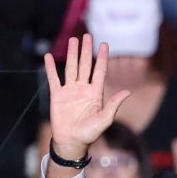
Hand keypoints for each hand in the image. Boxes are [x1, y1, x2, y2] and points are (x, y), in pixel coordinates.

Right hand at [44, 34, 132, 162]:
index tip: (104, 44)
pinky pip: (53, 79)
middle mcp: (83, 88)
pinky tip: (49, 57)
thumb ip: (114, 105)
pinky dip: (51, 68)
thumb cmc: (89, 133)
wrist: (71, 142)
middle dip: (86, 50)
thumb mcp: (104, 119)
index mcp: (95, 93)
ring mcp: (70, 91)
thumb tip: (127, 92)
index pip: (100, 71)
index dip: (102, 58)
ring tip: (73, 40)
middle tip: (87, 35)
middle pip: (85, 65)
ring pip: (71, 68)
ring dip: (72, 54)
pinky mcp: (57, 95)